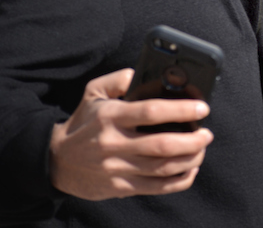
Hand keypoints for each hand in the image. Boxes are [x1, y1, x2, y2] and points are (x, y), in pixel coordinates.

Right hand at [48, 68, 213, 200]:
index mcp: (111, 117)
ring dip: (190, 159)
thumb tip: (141, 74)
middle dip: (192, 140)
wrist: (55, 161)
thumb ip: (118, 79)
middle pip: (162, 145)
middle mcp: (114, 144)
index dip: (181, 109)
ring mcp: (116, 169)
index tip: (202, 108)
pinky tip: (190, 170)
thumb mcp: (93, 93)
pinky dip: (179, 181)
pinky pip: (156, 188)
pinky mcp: (119, 188)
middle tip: (207, 133)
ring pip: (162, 168)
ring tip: (202, 148)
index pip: (152, 111)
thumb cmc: (84, 122)